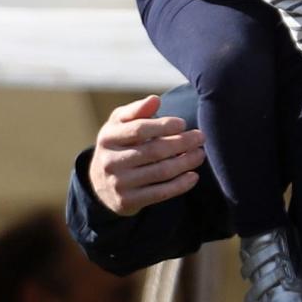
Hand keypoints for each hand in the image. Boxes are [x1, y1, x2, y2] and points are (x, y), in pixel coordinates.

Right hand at [89, 95, 205, 215]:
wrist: (101, 182)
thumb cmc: (120, 144)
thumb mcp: (120, 123)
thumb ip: (137, 110)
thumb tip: (155, 100)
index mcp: (108, 137)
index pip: (139, 129)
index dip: (164, 125)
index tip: (183, 123)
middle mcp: (110, 161)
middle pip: (154, 151)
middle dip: (182, 142)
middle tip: (200, 137)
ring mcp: (118, 183)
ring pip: (160, 172)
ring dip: (186, 162)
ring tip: (200, 154)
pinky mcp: (127, 201)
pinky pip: (160, 193)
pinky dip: (180, 185)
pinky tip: (193, 176)